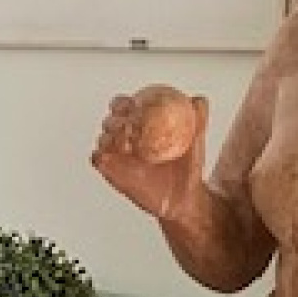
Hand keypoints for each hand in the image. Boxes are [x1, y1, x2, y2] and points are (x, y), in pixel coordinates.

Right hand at [91, 86, 207, 222]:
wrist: (184, 197)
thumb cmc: (187, 167)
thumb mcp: (196, 141)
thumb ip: (198, 119)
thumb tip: (198, 100)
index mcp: (140, 123)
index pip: (124, 106)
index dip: (123, 102)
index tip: (133, 104)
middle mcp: (125, 137)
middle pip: (110, 121)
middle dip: (115, 119)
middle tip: (128, 124)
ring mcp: (117, 155)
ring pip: (102, 139)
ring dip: (108, 137)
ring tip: (125, 143)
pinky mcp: (112, 172)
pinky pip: (99, 161)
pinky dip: (100, 156)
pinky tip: (112, 156)